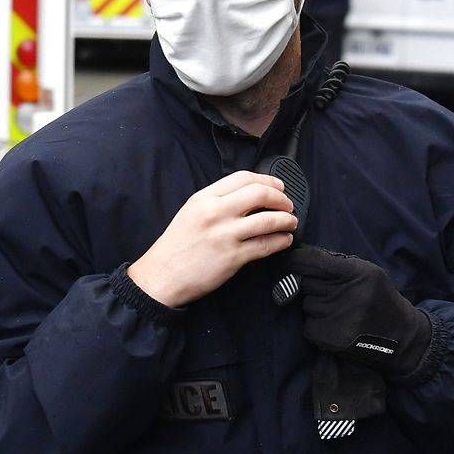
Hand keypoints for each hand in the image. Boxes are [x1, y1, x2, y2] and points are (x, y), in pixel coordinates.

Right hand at [128, 171, 297, 307]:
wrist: (163, 275)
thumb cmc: (176, 245)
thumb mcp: (191, 212)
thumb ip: (216, 201)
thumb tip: (248, 197)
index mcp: (204, 198)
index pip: (242, 178)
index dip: (266, 180)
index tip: (278, 186)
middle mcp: (216, 212)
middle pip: (259, 194)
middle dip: (280, 198)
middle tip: (288, 204)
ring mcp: (226, 235)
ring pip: (268, 220)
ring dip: (286, 220)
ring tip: (291, 222)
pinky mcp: (233, 257)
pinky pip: (266, 245)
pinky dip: (281, 241)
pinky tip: (285, 240)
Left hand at [286, 245, 432, 378]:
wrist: (402, 336)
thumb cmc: (379, 298)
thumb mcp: (368, 273)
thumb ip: (337, 264)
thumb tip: (300, 258)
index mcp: (358, 273)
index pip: (313, 261)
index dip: (298, 260)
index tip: (290, 261)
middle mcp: (349, 294)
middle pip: (306, 283)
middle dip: (312, 286)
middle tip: (329, 293)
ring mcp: (341, 318)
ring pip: (306, 304)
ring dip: (315, 307)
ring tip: (337, 311)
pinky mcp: (334, 339)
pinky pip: (308, 326)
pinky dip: (316, 327)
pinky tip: (334, 326)